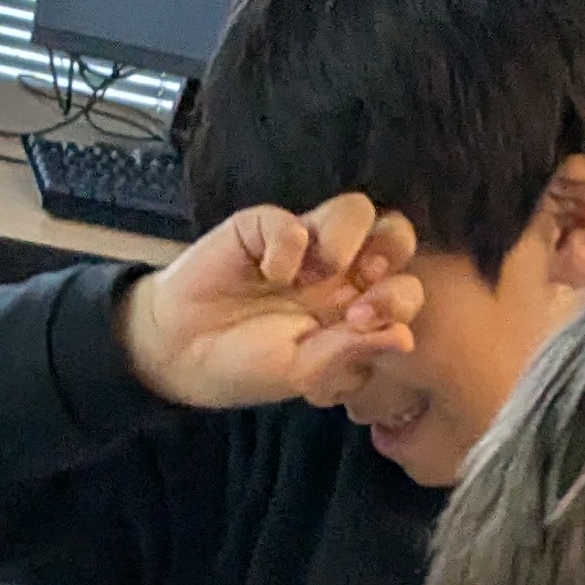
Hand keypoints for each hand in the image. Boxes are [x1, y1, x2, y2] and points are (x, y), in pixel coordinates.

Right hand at [118, 195, 422, 416]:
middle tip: (361, 281)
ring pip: (357, 210)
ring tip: (313, 274)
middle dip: (391, 252)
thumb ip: (351, 354)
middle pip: (395, 235)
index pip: (404, 290)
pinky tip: (266, 271)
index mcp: (354, 311)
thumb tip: (405, 339)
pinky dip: (286, 244)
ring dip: (346, 239)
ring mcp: (305, 245)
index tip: (363, 320)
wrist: (180, 352)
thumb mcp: (302, 374)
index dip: (398, 299)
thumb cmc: (245, 366)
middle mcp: (339, 274)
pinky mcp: (267, 226)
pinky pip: (296, 216)